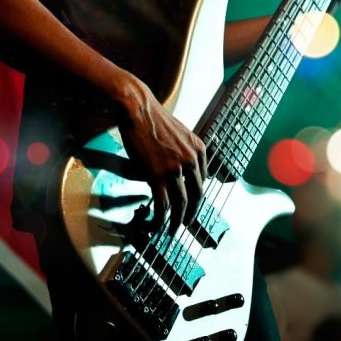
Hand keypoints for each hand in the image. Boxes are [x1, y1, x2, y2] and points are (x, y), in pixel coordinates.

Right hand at [113, 73, 206, 233]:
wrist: (138, 109)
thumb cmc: (154, 120)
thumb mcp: (180, 135)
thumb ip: (185, 153)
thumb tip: (180, 173)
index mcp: (199, 150)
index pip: (203, 180)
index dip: (197, 196)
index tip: (191, 206)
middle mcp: (191, 160)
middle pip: (196, 195)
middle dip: (191, 213)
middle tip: (186, 224)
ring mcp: (175, 169)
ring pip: (181, 203)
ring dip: (177, 221)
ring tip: (173, 231)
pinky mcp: (157, 175)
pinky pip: (163, 203)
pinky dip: (162, 218)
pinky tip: (158, 225)